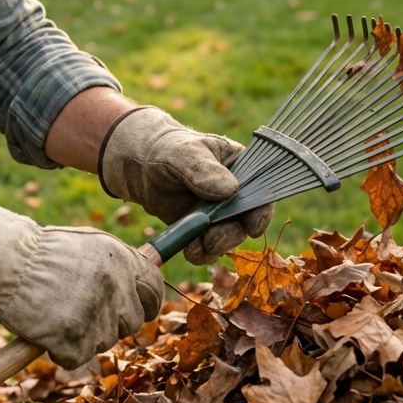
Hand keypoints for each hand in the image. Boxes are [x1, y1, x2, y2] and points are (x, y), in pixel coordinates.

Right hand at [0, 202, 162, 368]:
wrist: (4, 265)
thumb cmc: (41, 254)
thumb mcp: (87, 244)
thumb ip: (117, 263)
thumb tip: (142, 284)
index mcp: (120, 258)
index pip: (154, 286)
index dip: (147, 300)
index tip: (137, 307)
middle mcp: (115, 285)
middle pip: (132, 321)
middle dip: (112, 321)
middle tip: (84, 310)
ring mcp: (97, 314)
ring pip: (104, 340)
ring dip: (84, 334)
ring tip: (57, 310)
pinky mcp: (76, 339)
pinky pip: (76, 356)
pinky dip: (61, 349)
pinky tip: (46, 326)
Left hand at [98, 107, 272, 264]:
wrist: (141, 167)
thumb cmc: (167, 150)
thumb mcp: (183, 153)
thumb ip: (203, 169)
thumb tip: (230, 190)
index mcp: (241, 166)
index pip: (261, 190)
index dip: (261, 211)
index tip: (252, 227)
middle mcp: (236, 193)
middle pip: (245, 220)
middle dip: (230, 234)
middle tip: (211, 241)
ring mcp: (221, 213)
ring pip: (228, 237)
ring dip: (215, 247)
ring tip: (194, 249)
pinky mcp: (203, 228)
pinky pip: (209, 246)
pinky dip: (201, 253)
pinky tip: (189, 251)